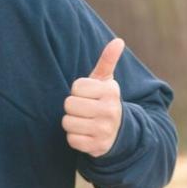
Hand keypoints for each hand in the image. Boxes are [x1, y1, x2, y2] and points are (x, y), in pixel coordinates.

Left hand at [63, 37, 124, 157]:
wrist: (118, 133)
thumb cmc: (104, 101)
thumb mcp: (107, 82)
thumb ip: (108, 61)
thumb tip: (118, 41)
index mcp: (110, 92)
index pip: (76, 87)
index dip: (78, 92)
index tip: (89, 96)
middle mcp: (110, 111)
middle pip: (69, 104)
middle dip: (73, 107)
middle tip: (84, 110)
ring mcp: (104, 130)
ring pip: (67, 122)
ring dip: (72, 123)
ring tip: (84, 121)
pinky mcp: (96, 147)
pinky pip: (71, 139)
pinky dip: (75, 137)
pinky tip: (85, 134)